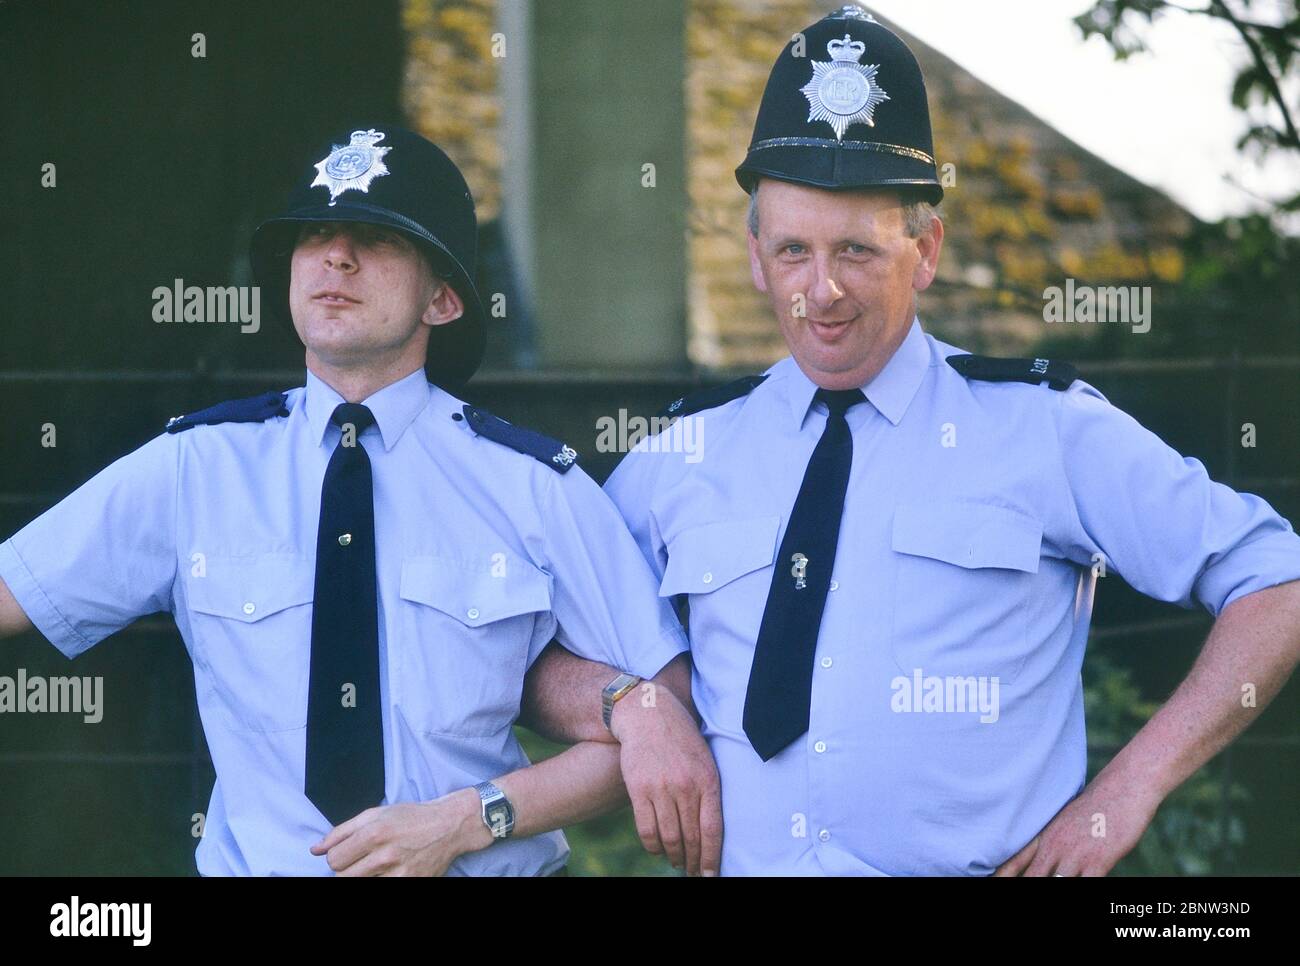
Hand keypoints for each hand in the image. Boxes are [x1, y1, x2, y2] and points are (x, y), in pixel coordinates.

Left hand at [310, 790, 487, 875]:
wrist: (449, 826)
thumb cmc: (411, 817)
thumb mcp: (375, 814)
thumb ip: (341, 831)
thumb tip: (315, 850)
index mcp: (374, 833)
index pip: (334, 860)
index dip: (336, 857)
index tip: (348, 853)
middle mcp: (385, 855)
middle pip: (343, 877)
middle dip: (346, 869)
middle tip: (360, 860)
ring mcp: (399, 874)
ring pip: (360, 885)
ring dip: (362, 877)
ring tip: (375, 865)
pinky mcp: (411, 883)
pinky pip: (381, 888)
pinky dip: (379, 880)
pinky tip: (387, 871)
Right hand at [611, 682, 722, 875]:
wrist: (649, 714)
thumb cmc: (680, 738)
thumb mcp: (705, 758)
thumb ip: (708, 790)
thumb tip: (710, 829)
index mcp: (707, 780)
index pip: (712, 829)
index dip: (711, 857)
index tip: (710, 874)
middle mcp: (685, 786)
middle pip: (690, 837)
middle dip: (693, 861)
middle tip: (693, 871)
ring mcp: (661, 788)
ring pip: (669, 837)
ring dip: (674, 856)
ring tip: (677, 863)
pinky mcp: (638, 789)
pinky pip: (646, 828)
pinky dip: (652, 845)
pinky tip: (657, 849)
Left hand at [994, 775, 1159, 875]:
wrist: (1123, 787)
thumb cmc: (1097, 806)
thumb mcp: (1065, 820)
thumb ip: (1053, 841)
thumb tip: (1048, 858)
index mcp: (1044, 835)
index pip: (1014, 861)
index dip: (1002, 874)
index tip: (991, 880)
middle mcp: (1054, 846)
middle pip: (1031, 878)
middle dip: (1028, 884)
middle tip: (1019, 889)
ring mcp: (1075, 854)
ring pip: (1056, 884)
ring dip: (1055, 887)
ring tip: (1058, 883)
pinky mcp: (1098, 861)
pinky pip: (1085, 885)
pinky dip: (1082, 888)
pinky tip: (1084, 886)